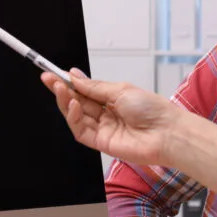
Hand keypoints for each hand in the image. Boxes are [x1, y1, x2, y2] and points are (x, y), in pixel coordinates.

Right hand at [41, 69, 182, 165]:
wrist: (166, 133)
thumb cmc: (152, 110)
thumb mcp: (120, 90)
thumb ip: (94, 86)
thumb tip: (75, 75)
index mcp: (113, 99)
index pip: (85, 90)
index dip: (69, 83)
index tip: (54, 73)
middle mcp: (107, 114)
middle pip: (78, 102)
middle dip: (62, 90)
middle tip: (49, 79)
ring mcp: (103, 129)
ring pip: (76, 116)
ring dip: (65, 102)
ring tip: (61, 89)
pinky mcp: (101, 143)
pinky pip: (80, 130)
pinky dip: (73, 117)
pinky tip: (73, 105)